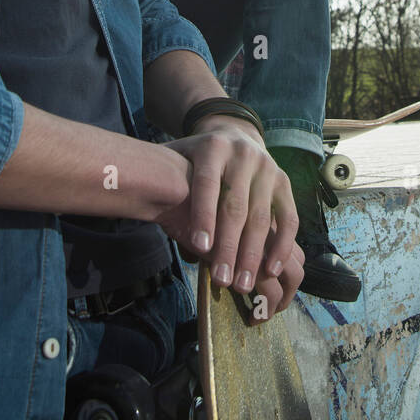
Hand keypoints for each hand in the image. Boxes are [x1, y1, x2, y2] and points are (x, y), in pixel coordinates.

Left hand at [156, 118, 303, 317]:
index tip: (200, 247)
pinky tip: (270, 270)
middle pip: (237, 206)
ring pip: (262, 216)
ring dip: (254, 254)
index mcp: (213, 148)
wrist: (233, 133)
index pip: (208, 183)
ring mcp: (267, 168)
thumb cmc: (195, 159)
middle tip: (223, 282)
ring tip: (243, 285)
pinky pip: (288, 216)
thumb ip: (161, 179)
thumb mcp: (176, 157)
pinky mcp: (284, 181)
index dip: (204, 215)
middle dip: (230, 247)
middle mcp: (243, 155)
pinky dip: (282, 245)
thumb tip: (131, 197)